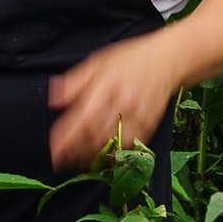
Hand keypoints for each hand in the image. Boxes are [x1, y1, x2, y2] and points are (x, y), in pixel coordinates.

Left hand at [46, 32, 178, 173]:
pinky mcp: (149, 126)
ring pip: (112, 145)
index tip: (54, 151)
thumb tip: (55, 102)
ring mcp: (138, 117)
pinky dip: (113, 155)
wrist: (168, 60)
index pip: (82, 119)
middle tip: (60, 161)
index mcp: (106, 86)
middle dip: (75, 153)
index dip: (67, 139)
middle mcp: (122, 104)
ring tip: (77, 162)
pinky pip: (129, 147)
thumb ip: (75, 82)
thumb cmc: (129, 59)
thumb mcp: (98, 62)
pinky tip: (101, 157)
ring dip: (92, 158)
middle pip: (95, 136)